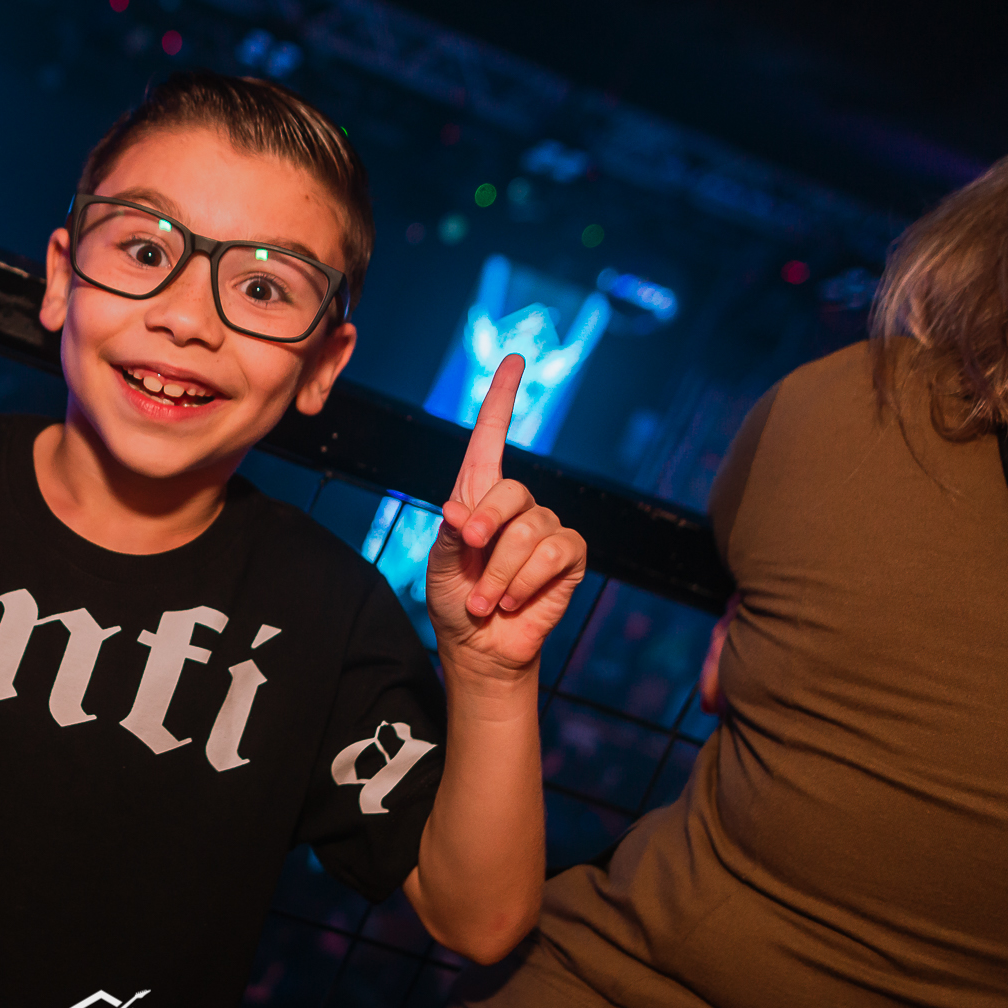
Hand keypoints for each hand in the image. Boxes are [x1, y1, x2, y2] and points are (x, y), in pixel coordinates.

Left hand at [426, 354, 587, 682]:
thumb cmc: (454, 599)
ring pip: (529, 531)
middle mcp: (517, 505)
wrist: (479, 646)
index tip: (513, 360)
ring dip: (499, 572)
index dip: (502, 399)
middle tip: (467, 554)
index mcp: (479, 496)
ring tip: (487, 599)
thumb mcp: (438, 564)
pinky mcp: (569, 556)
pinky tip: (514, 600)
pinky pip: (554, 554)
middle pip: (510, 491)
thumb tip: (459, 509)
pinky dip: (525, 581)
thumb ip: (447, 533)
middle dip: (485, 528)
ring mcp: (546, 528)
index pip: (491, 439)